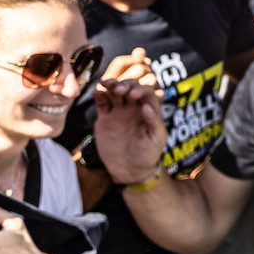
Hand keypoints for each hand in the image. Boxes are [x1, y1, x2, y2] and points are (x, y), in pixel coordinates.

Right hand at [92, 49, 165, 182]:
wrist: (129, 170)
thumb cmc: (147, 155)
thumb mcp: (155, 140)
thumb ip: (154, 123)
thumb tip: (147, 106)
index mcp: (149, 110)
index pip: (147, 92)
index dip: (141, 89)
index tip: (133, 95)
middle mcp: (134, 107)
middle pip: (130, 87)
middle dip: (125, 85)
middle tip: (119, 90)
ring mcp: (119, 111)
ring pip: (115, 91)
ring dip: (111, 85)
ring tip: (105, 83)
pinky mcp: (105, 118)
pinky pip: (102, 103)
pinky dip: (99, 95)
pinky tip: (97, 93)